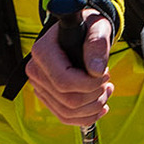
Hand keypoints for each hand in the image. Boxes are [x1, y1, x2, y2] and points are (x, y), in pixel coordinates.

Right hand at [26, 11, 113, 126]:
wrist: (81, 31)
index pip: (64, 82)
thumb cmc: (88, 26)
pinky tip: (100, 105)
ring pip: (67, 112)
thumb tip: (96, 71)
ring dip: (93, 107)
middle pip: (67, 101)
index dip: (90, 84)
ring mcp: (39, 86)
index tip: (106, 75)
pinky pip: (64, 116)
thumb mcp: (97, 27)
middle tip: (107, 82)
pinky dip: (85, 117)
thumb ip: (97, 44)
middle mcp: (35, 71)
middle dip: (94, 96)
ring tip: (106, 91)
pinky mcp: (47, 97)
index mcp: (42, 52)